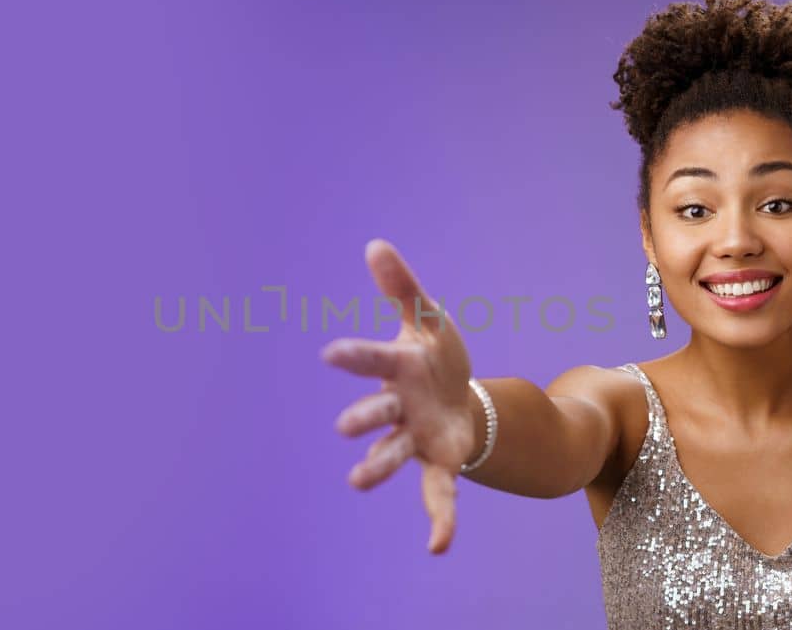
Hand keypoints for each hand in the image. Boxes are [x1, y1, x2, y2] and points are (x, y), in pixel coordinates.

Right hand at [319, 239, 474, 554]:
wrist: (461, 398)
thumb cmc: (436, 359)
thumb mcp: (428, 320)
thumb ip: (403, 288)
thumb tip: (375, 245)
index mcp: (397, 368)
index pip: (373, 360)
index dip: (355, 358)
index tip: (330, 355)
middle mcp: (398, 407)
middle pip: (378, 412)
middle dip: (364, 417)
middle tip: (345, 426)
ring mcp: (415, 438)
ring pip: (392, 453)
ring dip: (376, 467)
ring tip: (357, 481)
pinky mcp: (439, 463)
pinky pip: (437, 494)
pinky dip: (440, 521)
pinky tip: (438, 548)